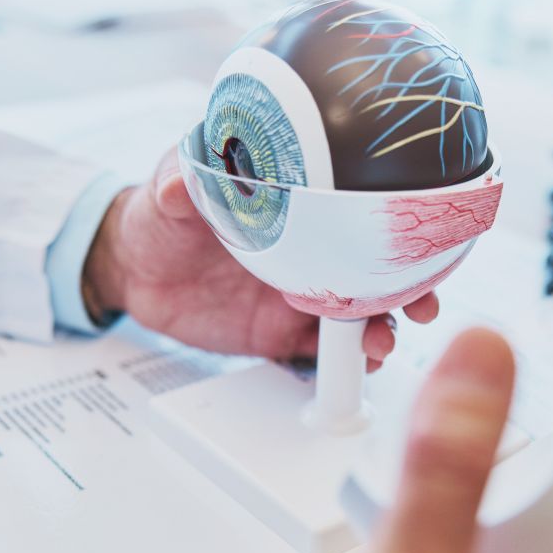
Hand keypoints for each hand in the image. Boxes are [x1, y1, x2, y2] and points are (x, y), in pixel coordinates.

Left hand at [82, 149, 439, 367]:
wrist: (132, 270)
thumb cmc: (159, 215)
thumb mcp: (170, 191)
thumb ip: (182, 186)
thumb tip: (180, 185)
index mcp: (294, 209)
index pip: (358, 215)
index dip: (392, 229)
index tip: (415, 242)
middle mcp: (307, 251)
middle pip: (374, 270)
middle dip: (408, 288)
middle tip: (420, 307)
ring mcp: (298, 295)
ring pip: (358, 315)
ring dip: (380, 330)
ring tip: (379, 344)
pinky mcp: (280, 333)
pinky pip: (323, 351)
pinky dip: (344, 362)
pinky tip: (354, 367)